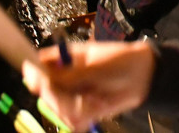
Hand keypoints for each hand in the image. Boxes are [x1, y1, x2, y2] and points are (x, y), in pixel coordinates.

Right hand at [22, 40, 155, 131]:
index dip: (34, 75)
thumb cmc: (122, 61)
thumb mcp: (96, 67)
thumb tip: (40, 77)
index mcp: (64, 58)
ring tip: (97, 99)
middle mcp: (64, 77)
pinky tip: (98, 106)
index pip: (36, 65)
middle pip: (45, 93)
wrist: (144, 78)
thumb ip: (69, 75)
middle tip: (83, 97)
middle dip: (63, 100)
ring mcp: (72, 94)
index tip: (40, 84)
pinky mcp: (81, 109)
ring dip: (78, 108)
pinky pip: (73, 121)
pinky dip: (86, 117)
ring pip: (59, 110)